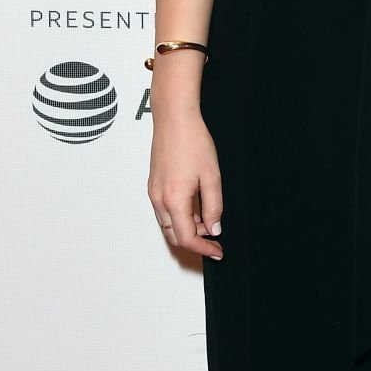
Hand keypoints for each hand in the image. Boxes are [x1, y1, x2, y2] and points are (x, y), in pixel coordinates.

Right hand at [148, 113, 223, 257]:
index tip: (217, 251)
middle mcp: (159, 199)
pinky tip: (195, 208)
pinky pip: (164, 211)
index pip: (187, 238)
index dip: (204, 249)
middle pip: (174, 236)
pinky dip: (180, 217)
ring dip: (187, 229)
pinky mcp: (154, 185)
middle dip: (195, 241)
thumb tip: (214, 228)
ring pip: (168, 225)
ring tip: (208, 220)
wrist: (174, 119)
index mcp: (174, 200)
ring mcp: (154, 192)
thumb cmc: (192, 141)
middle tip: (215, 239)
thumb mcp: (212, 177)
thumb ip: (214, 207)